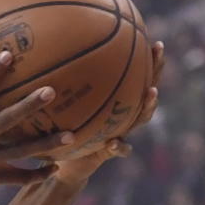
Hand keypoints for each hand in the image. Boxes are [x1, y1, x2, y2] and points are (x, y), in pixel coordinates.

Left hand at [48, 41, 164, 187]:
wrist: (66, 164)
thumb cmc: (63, 131)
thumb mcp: (61, 108)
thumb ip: (61, 87)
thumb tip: (46, 55)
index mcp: (114, 101)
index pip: (135, 75)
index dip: (147, 59)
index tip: (154, 40)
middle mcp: (122, 114)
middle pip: (144, 89)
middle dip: (155, 70)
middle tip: (158, 50)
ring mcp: (120, 132)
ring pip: (141, 118)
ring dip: (148, 106)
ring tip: (152, 93)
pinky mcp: (109, 153)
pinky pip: (120, 149)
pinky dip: (119, 147)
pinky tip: (114, 143)